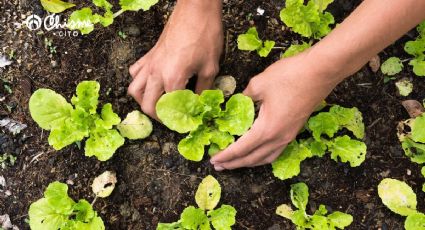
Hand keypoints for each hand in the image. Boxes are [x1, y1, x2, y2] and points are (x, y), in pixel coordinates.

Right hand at [128, 0, 222, 118]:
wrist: (196, 10)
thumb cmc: (205, 35)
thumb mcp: (210, 67)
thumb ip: (204, 89)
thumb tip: (201, 104)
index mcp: (172, 79)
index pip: (170, 109)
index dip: (178, 120)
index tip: (186, 123)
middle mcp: (156, 73)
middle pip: (147, 105)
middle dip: (158, 117)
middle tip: (171, 119)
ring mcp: (150, 63)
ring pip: (134, 90)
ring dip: (143, 101)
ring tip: (157, 104)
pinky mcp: (149, 55)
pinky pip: (135, 72)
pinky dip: (139, 82)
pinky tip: (151, 83)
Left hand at [210, 52, 339, 169]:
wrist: (321, 71)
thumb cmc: (290, 76)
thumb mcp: (259, 84)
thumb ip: (244, 97)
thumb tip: (236, 103)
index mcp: (267, 129)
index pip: (241, 149)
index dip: (226, 155)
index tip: (213, 160)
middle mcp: (278, 138)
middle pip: (252, 158)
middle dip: (234, 163)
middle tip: (219, 165)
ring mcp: (289, 136)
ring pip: (266, 158)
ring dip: (249, 162)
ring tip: (235, 163)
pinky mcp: (295, 130)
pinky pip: (275, 151)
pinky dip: (262, 156)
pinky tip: (257, 152)